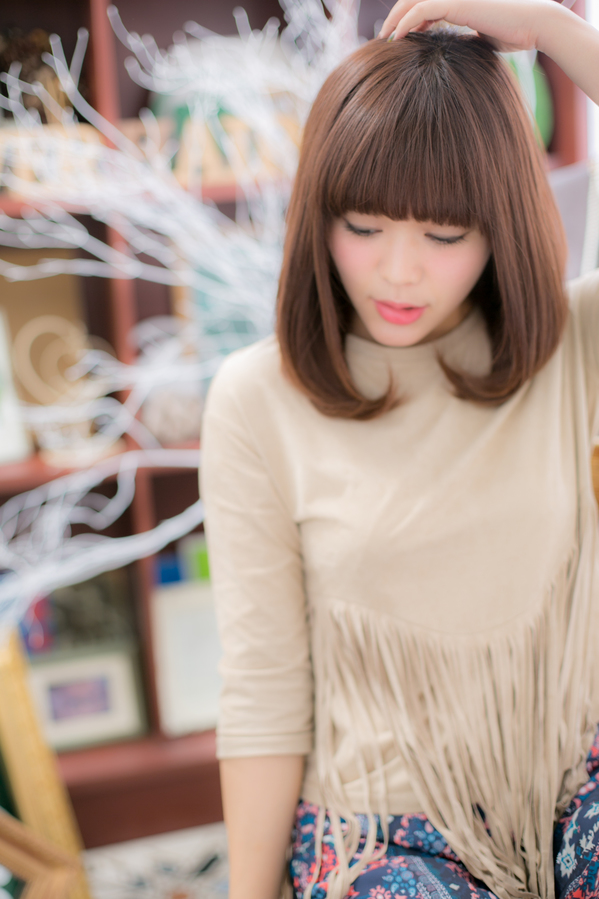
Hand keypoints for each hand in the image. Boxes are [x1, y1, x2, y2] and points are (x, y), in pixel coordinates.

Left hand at [378, 0, 564, 52]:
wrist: (535, 25)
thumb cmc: (515, 33)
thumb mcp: (482, 37)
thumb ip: (464, 38)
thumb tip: (450, 54)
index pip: (426, 4)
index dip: (409, 19)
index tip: (398, 39)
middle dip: (397, 17)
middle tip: (384, 38)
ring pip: (414, 1)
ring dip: (396, 19)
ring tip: (385, 39)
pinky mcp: (457, 2)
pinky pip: (422, 9)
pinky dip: (406, 22)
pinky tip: (397, 37)